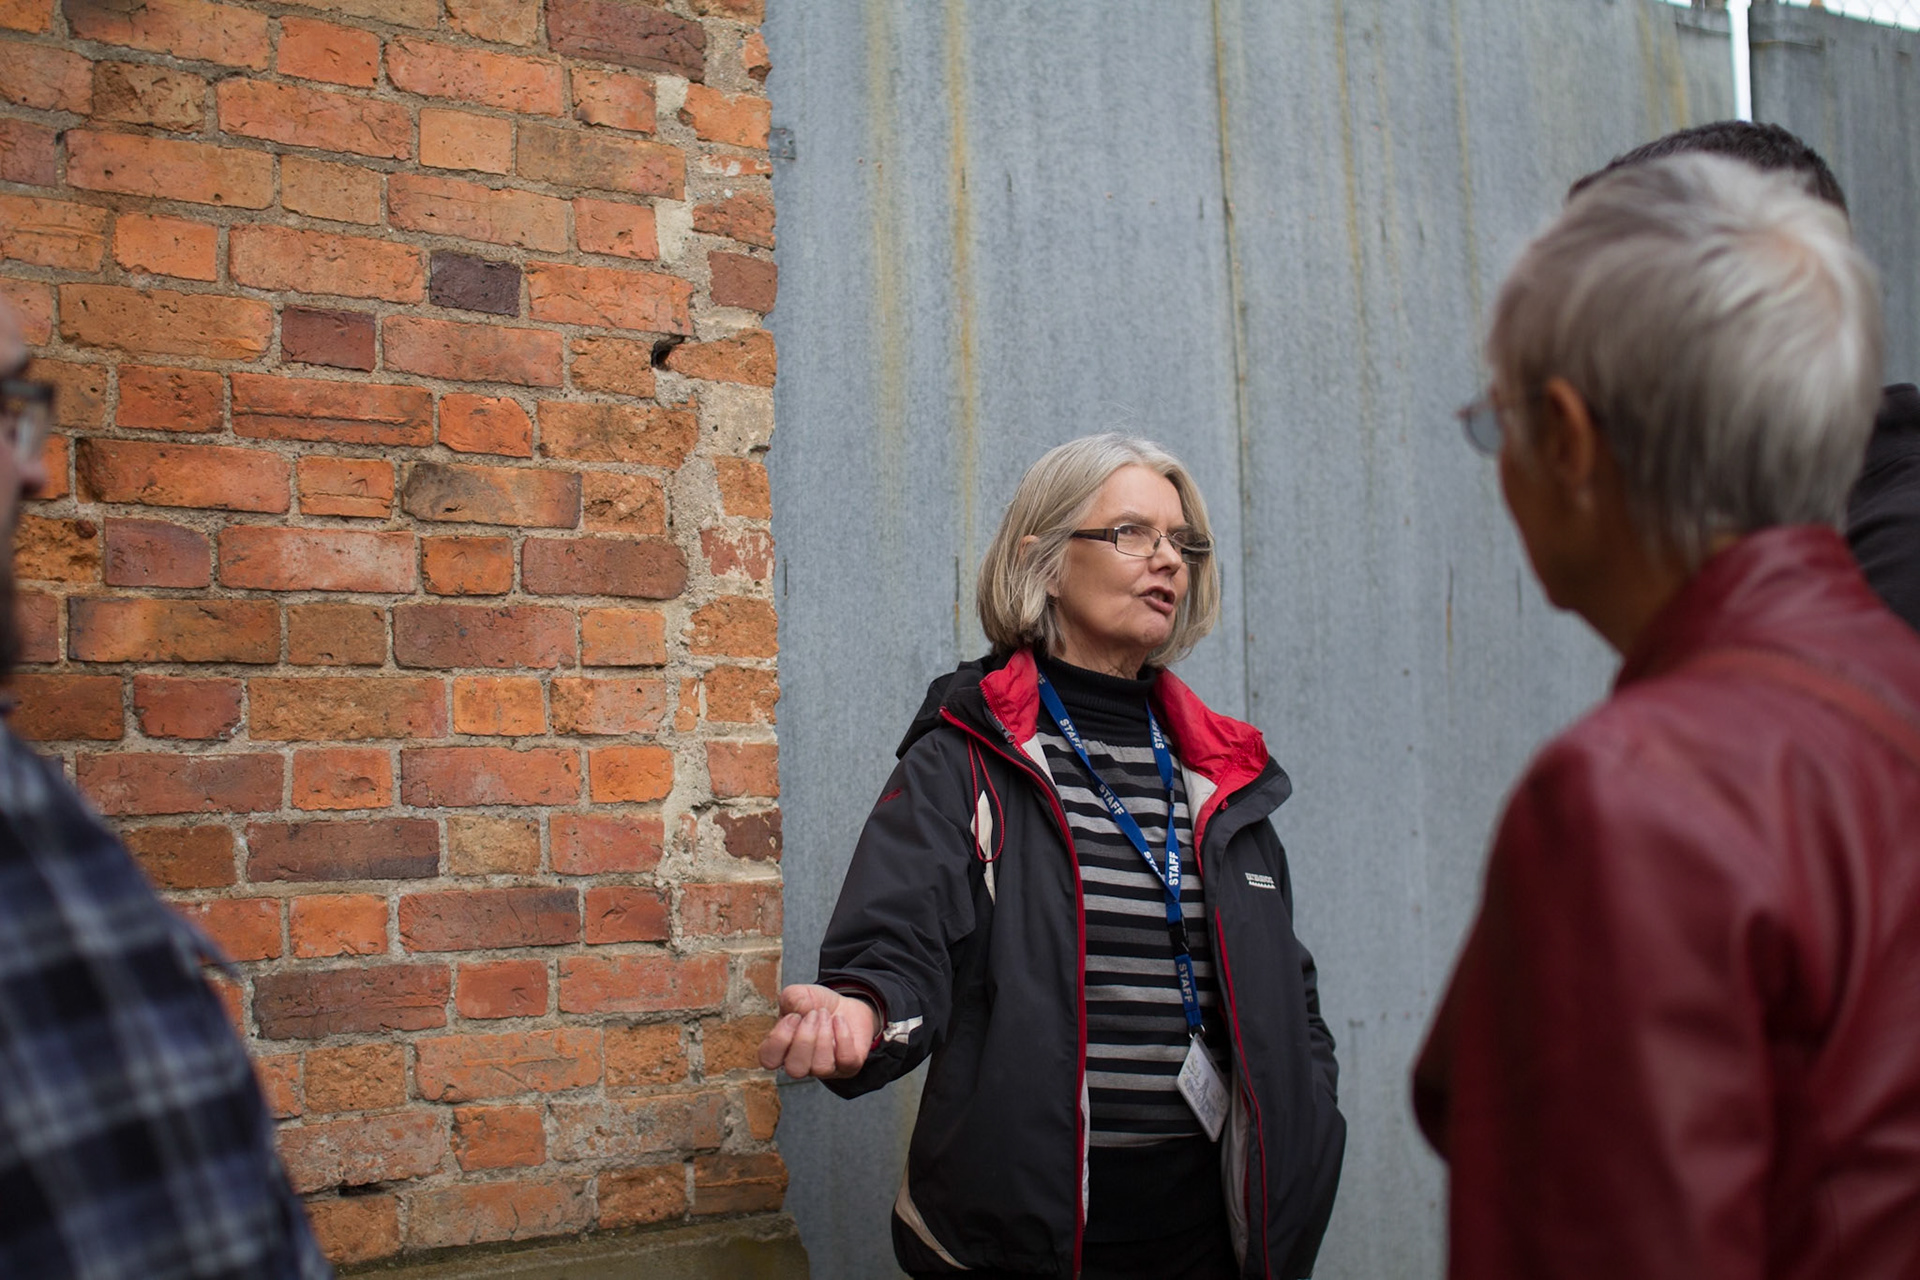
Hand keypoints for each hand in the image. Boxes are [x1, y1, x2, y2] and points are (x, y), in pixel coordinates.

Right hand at [756, 983, 877, 1079]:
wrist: (845, 1006)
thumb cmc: (816, 1005)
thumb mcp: (800, 994)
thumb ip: (792, 998)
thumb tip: (797, 1008)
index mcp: (783, 1050)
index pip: (769, 1060)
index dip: (780, 1038)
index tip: (793, 1016)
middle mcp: (802, 1064)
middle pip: (795, 1069)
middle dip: (805, 1039)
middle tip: (813, 1015)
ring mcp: (825, 1068)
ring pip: (821, 1067)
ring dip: (824, 1036)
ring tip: (826, 1015)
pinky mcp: (848, 1066)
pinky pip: (846, 1060)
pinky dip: (844, 1036)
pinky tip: (839, 1020)